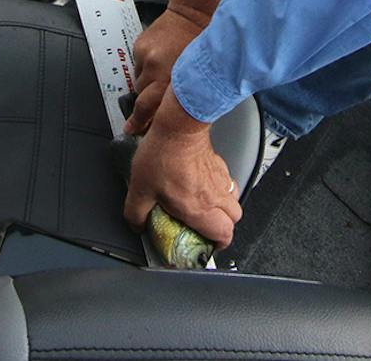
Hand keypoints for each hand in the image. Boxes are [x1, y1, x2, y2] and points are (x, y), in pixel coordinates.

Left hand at [122, 87, 240, 247]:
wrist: (178, 124)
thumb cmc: (164, 154)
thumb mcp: (140, 189)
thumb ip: (136, 212)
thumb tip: (136, 224)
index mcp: (199, 208)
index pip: (224, 234)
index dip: (219, 244)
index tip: (209, 245)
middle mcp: (215, 195)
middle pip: (234, 219)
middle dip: (224, 226)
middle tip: (208, 226)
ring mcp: (219, 177)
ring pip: (233, 198)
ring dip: (224, 206)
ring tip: (207, 205)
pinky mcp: (217, 161)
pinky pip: (226, 180)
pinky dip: (219, 186)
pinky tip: (202, 181)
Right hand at [124, 8, 204, 134]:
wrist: (195, 13)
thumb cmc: (204, 46)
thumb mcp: (199, 78)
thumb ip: (183, 97)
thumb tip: (172, 113)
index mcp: (173, 81)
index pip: (148, 109)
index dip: (139, 122)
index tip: (132, 130)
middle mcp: (157, 70)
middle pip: (140, 98)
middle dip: (144, 105)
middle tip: (149, 106)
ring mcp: (146, 58)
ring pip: (138, 81)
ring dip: (147, 82)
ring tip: (163, 72)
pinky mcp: (139, 47)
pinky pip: (138, 65)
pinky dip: (146, 66)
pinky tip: (160, 58)